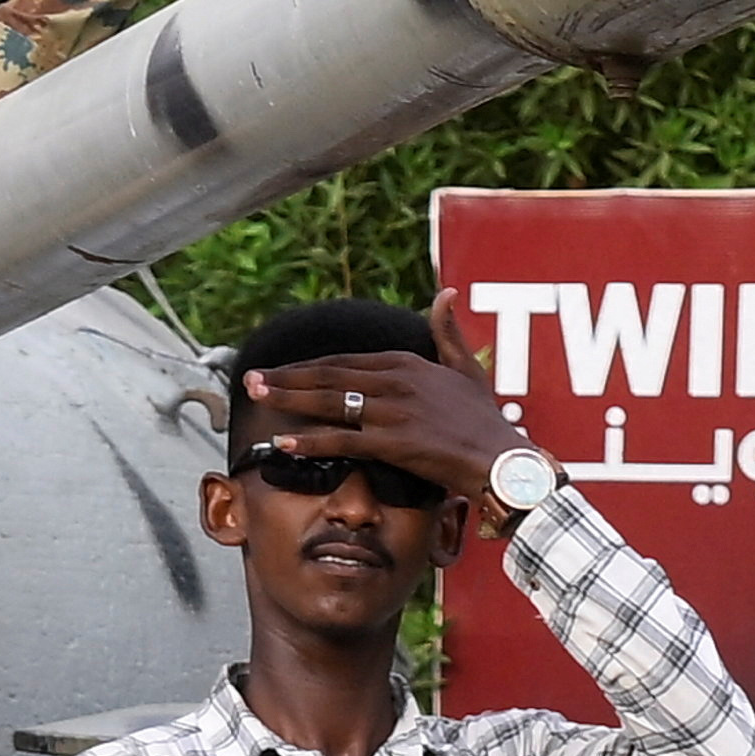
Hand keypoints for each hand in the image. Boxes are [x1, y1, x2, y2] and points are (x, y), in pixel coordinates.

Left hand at [241, 345, 518, 500]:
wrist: (503, 462)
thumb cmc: (486, 423)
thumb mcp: (468, 369)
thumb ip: (448, 332)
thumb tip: (445, 293)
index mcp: (408, 362)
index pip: (346, 360)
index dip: (309, 366)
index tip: (281, 371)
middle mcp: (397, 380)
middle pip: (329, 375)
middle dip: (285, 376)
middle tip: (250, 378)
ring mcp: (394, 410)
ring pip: (329, 401)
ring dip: (288, 398)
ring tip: (256, 396)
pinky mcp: (394, 442)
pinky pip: (342, 439)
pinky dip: (310, 440)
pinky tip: (284, 441)